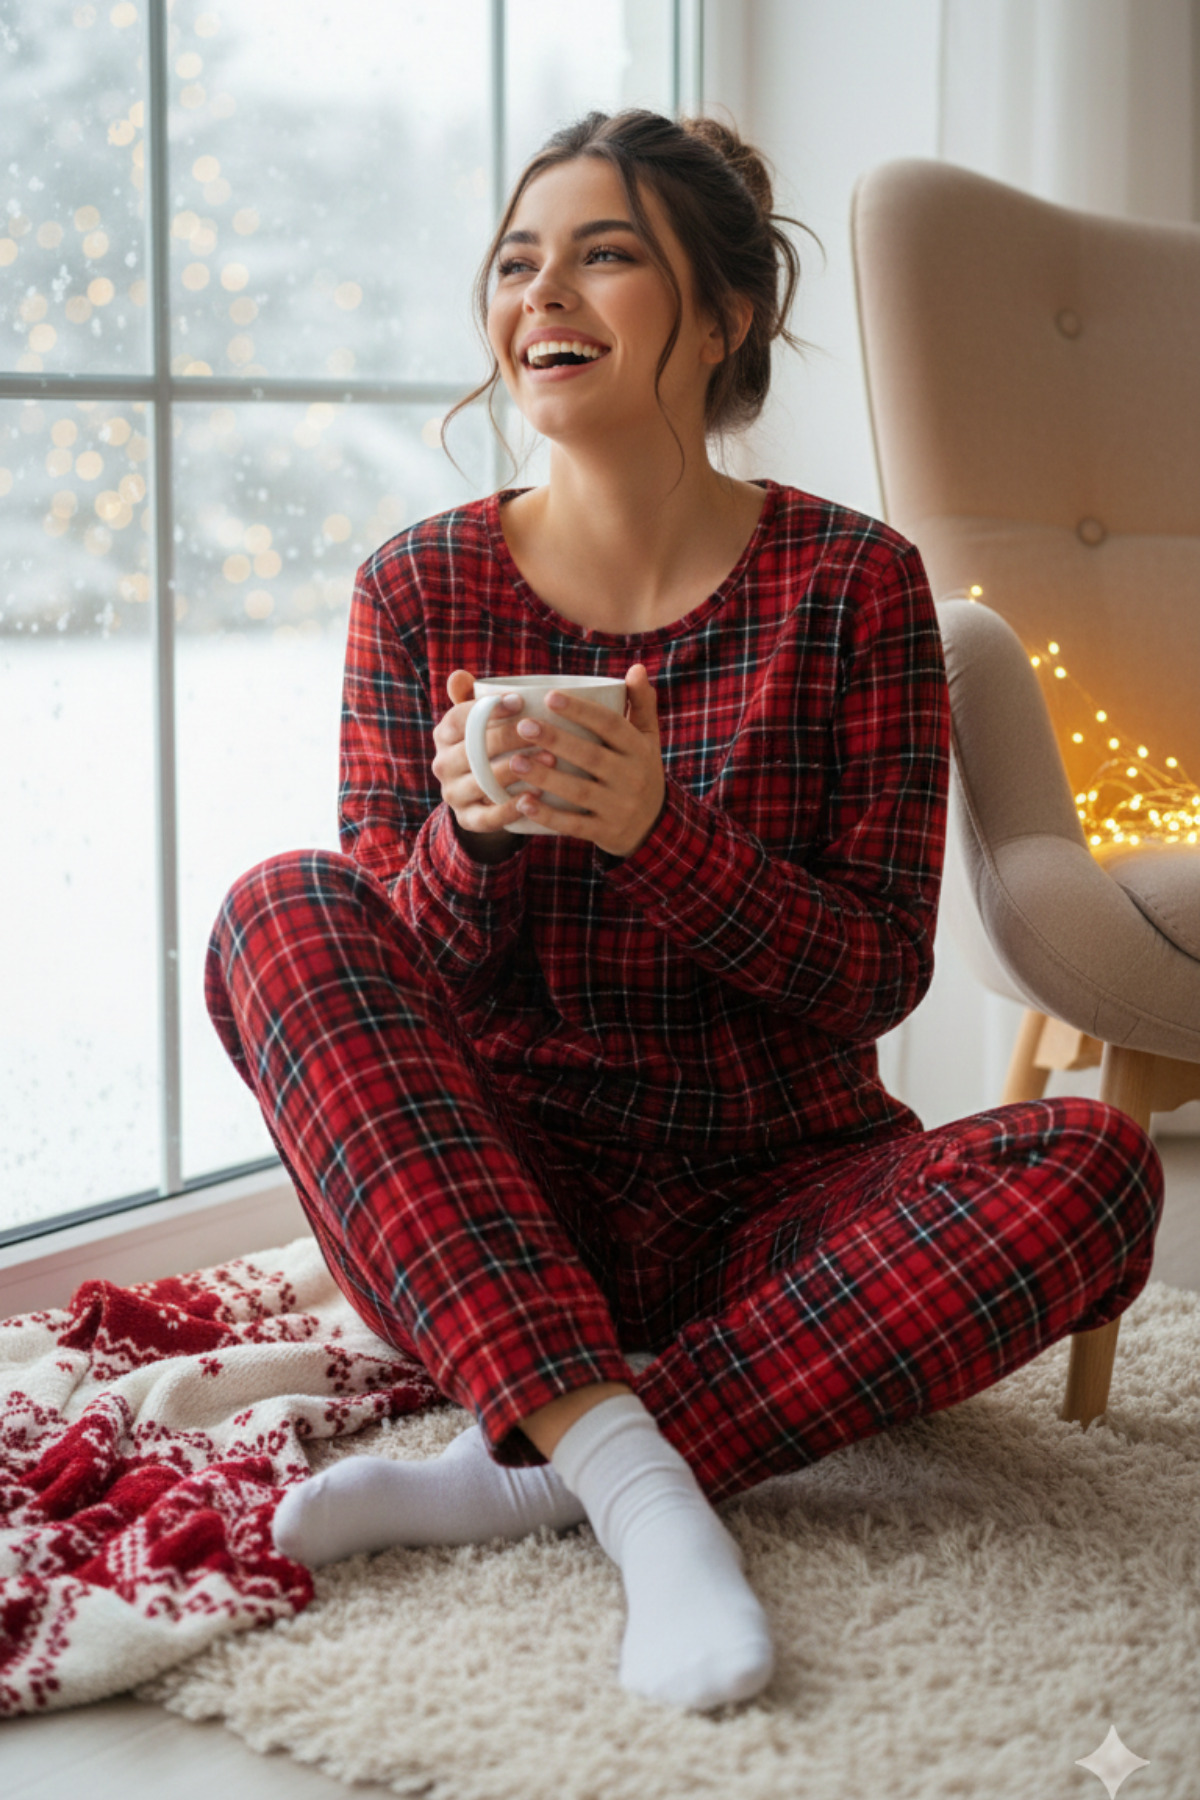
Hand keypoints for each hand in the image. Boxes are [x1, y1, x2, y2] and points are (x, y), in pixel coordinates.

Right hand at [431, 669, 555, 852]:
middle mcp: (442, 765)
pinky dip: (511, 807)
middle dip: (509, 737)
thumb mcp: (479, 720)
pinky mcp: (468, 819)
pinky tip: (535, 795)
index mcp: (444, 735)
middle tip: (542, 731)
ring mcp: (453, 794)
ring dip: (517, 770)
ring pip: (482, 781)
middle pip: (473, 749)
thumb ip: (472, 697)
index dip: (488, 709)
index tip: (520, 701)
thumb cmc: (489, 745)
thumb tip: (460, 676)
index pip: (460, 718)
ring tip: (550, 759)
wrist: (484, 795)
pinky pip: (487, 817)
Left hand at [507, 664, 665, 858]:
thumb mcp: (648, 739)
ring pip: (579, 791)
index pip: (610, 724)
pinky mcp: (605, 831)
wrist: (654, 827)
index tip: (549, 697)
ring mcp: (618, 807)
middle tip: (523, 726)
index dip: (580, 710)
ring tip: (514, 762)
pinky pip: (574, 824)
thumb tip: (636, 668)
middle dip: (556, 740)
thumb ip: (641, 704)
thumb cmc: (641, 771)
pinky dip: (548, 815)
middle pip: (591, 756)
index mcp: (638, 748)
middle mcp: (631, 776)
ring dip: (545, 777)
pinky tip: (522, 803)